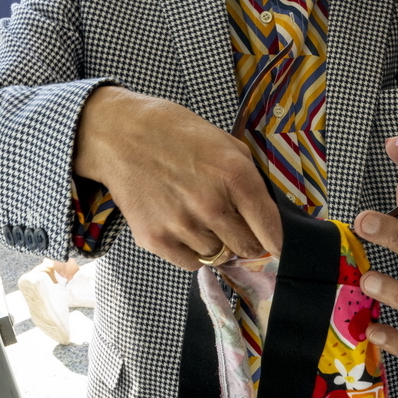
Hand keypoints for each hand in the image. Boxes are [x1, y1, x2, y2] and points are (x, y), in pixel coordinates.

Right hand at [74, 86, 281, 268]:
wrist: (120, 135)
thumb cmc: (177, 134)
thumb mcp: (226, 143)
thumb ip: (250, 178)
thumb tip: (267, 214)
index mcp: (235, 176)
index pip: (271, 229)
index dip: (278, 242)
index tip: (278, 249)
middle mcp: (212, 205)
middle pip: (247, 248)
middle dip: (246, 241)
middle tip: (234, 227)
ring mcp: (182, 225)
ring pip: (218, 256)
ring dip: (216, 243)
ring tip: (199, 217)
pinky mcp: (156, 239)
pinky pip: (191, 263)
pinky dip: (192, 252)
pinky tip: (182, 226)